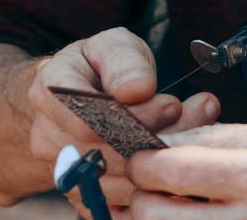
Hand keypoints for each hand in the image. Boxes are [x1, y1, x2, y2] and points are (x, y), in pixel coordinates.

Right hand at [23, 28, 220, 213]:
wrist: (74, 98)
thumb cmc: (97, 67)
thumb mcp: (110, 46)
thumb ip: (123, 61)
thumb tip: (138, 89)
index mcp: (48, 94)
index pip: (89, 121)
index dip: (136, 118)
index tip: (172, 104)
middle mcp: (47, 138)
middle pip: (108, 155)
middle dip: (160, 137)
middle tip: (199, 115)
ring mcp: (63, 172)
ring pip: (120, 182)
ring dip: (165, 161)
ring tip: (196, 130)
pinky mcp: (83, 195)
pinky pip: (123, 201)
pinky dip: (156, 183)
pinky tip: (178, 156)